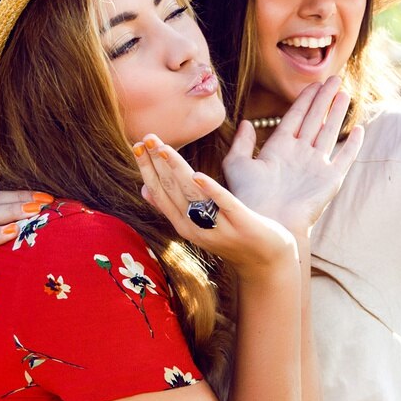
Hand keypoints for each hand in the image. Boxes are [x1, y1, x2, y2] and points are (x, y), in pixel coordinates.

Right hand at [134, 135, 295, 274]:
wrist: (265, 262)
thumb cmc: (230, 237)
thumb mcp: (196, 224)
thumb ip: (171, 208)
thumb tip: (143, 189)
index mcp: (183, 224)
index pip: (158, 192)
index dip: (147, 168)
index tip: (136, 145)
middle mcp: (195, 227)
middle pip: (171, 190)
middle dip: (156, 163)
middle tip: (145, 138)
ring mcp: (217, 226)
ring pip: (192, 194)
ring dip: (177, 169)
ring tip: (164, 148)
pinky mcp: (241, 223)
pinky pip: (224, 204)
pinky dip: (211, 190)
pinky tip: (198, 175)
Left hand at [221, 77, 364, 232]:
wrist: (268, 222)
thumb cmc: (249, 197)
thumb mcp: (237, 165)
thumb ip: (240, 143)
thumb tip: (246, 123)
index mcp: (279, 148)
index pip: (295, 117)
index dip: (305, 100)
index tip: (314, 84)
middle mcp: (299, 154)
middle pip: (315, 119)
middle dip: (324, 99)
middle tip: (334, 79)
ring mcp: (316, 166)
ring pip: (329, 132)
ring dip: (337, 113)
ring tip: (345, 93)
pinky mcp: (330, 179)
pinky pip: (344, 158)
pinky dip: (352, 145)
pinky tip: (359, 130)